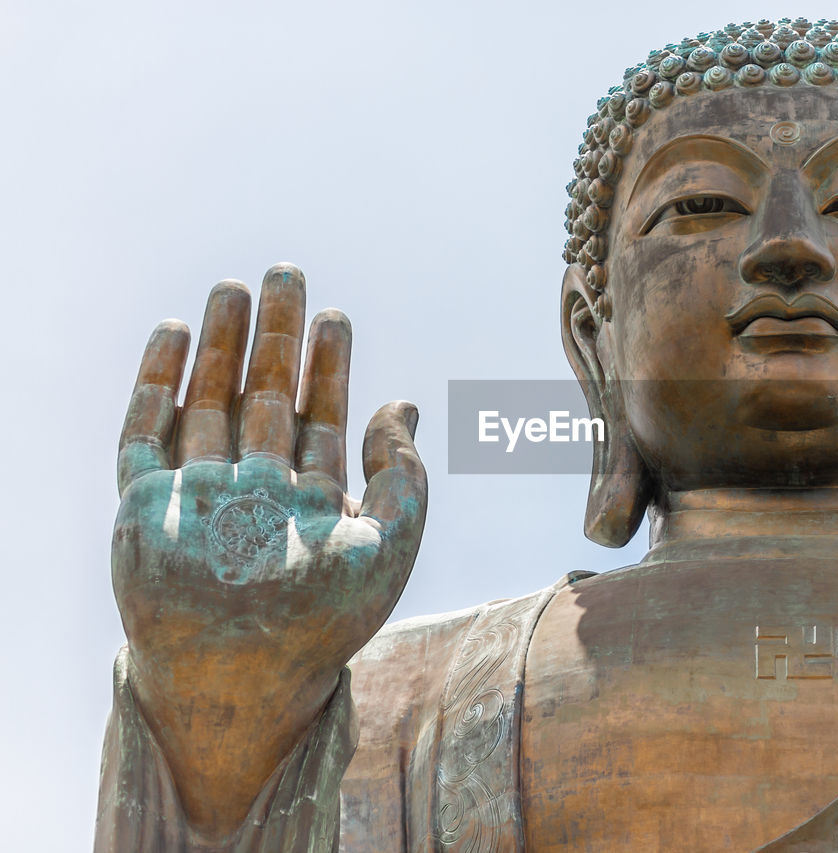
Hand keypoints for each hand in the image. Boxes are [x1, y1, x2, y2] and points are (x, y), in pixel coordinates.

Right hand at [112, 264, 426, 835]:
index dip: (330, 366)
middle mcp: (255, 490)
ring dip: (219, 345)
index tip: (337, 316)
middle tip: (286, 273)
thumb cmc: (325, 622)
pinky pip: (145, 433)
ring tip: (232, 288)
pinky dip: (156, 383)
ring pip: (208, 402)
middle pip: (264, 396)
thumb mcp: (389, 545)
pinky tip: (172, 334)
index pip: (322, 418)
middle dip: (275, 337)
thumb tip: (407, 405)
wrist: (241, 680)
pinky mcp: (145, 505)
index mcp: (311, 501)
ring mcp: (198, 495)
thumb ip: (405, 476)